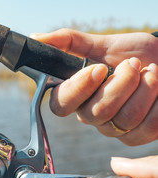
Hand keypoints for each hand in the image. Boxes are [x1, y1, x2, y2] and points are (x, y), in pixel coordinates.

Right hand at [31, 29, 157, 145]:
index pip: (60, 105)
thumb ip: (68, 41)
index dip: (78, 89)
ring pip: (123, 119)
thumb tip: (35, 37)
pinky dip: (157, 103)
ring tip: (151, 72)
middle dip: (121, 84)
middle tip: (134, 64)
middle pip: (95, 113)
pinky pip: (146, 127)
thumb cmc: (134, 54)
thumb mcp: (102, 44)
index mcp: (76, 94)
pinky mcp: (135, 137)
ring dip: (144, 89)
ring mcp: (112, 128)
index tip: (99, 68)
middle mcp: (90, 115)